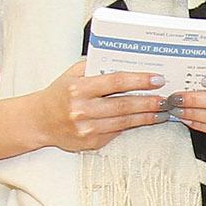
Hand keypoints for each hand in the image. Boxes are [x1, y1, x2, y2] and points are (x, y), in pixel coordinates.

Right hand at [24, 60, 167, 152]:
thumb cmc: (59, 94)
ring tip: (161, 111)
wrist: (39, 121)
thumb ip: (96, 66)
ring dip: (146, 117)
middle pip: (123, 105)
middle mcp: (81, 110)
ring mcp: (86, 129)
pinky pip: (116, 132)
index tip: (157, 79)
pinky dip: (132, 126)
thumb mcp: (73, 74)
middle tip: (166, 98)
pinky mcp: (90, 143)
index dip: (139, 81)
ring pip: (124, 122)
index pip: (115, 82)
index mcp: (78, 89)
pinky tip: (144, 120)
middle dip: (148, 102)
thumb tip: (127, 62)